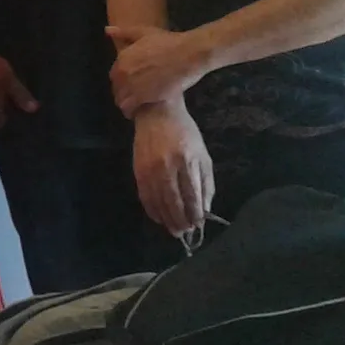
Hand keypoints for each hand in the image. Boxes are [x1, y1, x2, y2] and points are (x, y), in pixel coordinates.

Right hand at [0, 51, 38, 129]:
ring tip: (13, 88)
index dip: (12, 119)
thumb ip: (20, 96)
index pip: (3, 124)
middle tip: (22, 99)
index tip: (24, 111)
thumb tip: (34, 109)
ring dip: (0, 96)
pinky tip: (1, 79)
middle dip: (7, 106)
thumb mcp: (9, 82)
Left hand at [107, 24, 213, 113]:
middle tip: (134, 96)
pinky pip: (129, 109)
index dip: (122, 81)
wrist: (189, 54)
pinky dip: (131, 112)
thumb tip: (107, 31)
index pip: (114, 75)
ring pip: (121, 100)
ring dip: (126, 104)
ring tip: (135, 106)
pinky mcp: (143, 97)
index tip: (129, 84)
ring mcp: (132, 86)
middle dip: (123, 93)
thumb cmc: (169, 42)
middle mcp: (123, 73)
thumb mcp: (144, 33)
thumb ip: (124, 33)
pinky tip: (138, 112)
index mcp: (122, 58)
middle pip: (116, 89)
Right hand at [132, 101, 213, 236]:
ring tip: (173, 229)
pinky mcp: (138, 171)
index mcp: (188, 161)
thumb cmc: (185, 133)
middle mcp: (168, 167)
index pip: (192, 196)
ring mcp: (150, 169)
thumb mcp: (203, 154)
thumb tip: (205, 209)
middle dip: (180, 221)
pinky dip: (151, 210)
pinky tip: (158, 218)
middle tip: (185, 232)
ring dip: (166, 219)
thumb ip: (205, 182)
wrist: (156, 113)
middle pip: (174, 202)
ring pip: (158, 202)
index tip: (198, 225)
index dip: (195, 214)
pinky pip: (144, 196)